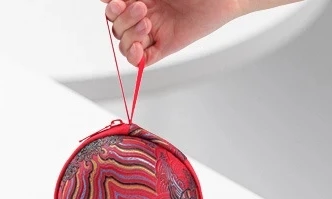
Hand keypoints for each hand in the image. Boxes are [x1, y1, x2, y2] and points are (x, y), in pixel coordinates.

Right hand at [101, 0, 300, 66]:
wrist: (220, 0)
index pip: (112, 7)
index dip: (110, 8)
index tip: (116, 2)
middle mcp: (144, 15)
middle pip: (116, 26)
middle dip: (123, 19)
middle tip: (142, 8)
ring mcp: (154, 32)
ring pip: (125, 43)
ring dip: (129, 35)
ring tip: (148, 24)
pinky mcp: (166, 47)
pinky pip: (143, 60)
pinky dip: (135, 57)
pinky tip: (139, 49)